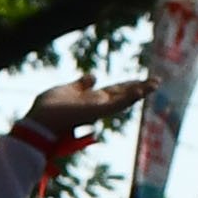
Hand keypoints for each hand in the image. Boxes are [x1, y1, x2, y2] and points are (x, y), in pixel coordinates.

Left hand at [22, 73, 153, 149]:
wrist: (39, 121)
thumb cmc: (48, 108)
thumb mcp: (67, 90)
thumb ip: (81, 85)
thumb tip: (93, 76)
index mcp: (91, 99)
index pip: (114, 90)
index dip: (128, 85)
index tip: (142, 79)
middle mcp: (98, 105)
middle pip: (123, 94)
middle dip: (140, 87)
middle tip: (157, 81)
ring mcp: (98, 109)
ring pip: (124, 100)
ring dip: (140, 91)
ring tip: (155, 84)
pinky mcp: (96, 112)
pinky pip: (115, 105)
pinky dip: (128, 98)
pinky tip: (140, 91)